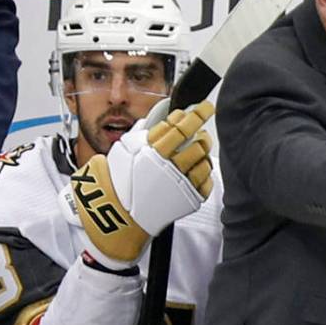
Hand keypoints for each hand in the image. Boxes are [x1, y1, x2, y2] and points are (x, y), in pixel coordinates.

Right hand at [71, 100, 214, 269]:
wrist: (119, 217)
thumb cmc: (118, 183)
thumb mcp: (122, 151)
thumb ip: (140, 133)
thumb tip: (153, 119)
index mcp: (154, 151)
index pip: (181, 126)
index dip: (196, 113)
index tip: (203, 108)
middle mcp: (170, 166)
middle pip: (197, 142)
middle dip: (202, 131)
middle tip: (202, 127)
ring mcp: (181, 184)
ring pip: (204, 160)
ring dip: (204, 151)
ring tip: (199, 147)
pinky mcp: (189, 199)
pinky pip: (206, 181)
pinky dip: (204, 172)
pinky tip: (197, 168)